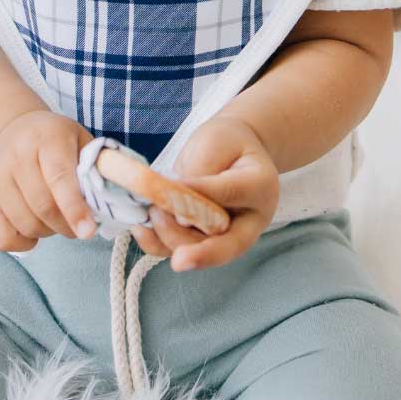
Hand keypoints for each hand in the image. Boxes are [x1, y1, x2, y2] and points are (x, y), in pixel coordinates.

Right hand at [0, 109, 97, 252]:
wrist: (13, 129)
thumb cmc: (57, 140)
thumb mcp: (81, 140)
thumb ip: (97, 168)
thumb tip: (116, 205)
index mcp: (47, 138)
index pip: (59, 177)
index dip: (74, 207)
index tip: (88, 231)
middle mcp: (17, 155)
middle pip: (43, 207)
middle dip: (68, 225)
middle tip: (81, 226)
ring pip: (26, 224)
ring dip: (49, 232)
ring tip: (58, 219)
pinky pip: (3, 237)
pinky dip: (24, 243)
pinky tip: (35, 229)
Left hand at [130, 116, 278, 271]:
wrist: (233, 153)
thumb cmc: (227, 143)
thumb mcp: (216, 141)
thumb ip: (201, 170)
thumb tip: (175, 200)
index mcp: (260, 187)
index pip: (231, 193)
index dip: (202, 192)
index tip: (172, 188)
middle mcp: (248, 220)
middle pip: (227, 244)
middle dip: (201, 254)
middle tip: (178, 258)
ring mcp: (226, 235)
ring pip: (198, 249)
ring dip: (169, 237)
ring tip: (149, 211)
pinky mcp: (203, 240)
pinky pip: (179, 249)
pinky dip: (157, 243)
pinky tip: (141, 229)